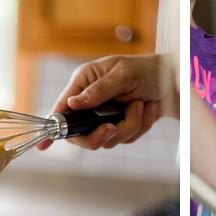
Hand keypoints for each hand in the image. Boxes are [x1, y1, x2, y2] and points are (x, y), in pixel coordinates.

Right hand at [35, 54, 171, 151]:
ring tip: (140, 105)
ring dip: (129, 125)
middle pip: (80, 135)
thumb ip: (98, 90)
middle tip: (113, 128)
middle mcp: (90, 102)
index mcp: (84, 83)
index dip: (53, 128)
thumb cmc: (145, 70)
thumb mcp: (122, 74)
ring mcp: (105, 117)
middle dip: (98, 135)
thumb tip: (73, 103)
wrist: (172, 83)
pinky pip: (125, 140)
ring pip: (107, 140)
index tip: (43, 146)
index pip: (61, 109)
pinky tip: (147, 110)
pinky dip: (139, 127)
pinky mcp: (120, 127)